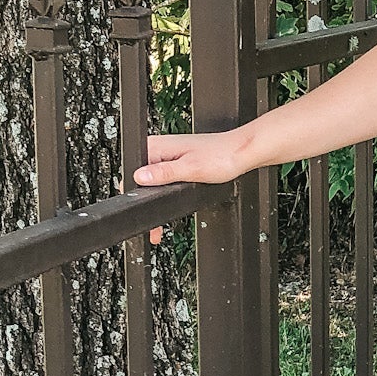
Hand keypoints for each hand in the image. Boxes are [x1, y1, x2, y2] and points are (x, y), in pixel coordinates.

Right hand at [132, 129, 247, 242]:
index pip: (132, 172)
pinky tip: (171, 206)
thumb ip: (164, 174)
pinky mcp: (179, 162)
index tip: (141, 213)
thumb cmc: (222, 156)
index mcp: (156, 146)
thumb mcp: (190, 169)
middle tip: (153, 229)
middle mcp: (160, 149)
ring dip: (156, 200)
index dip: (134, 195)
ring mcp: (169, 155)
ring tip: (159, 225)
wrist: (244, 153)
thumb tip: (140, 178)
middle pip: (141, 180)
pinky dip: (166, 195)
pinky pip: (165, 181)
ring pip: (154, 183)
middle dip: (145, 203)